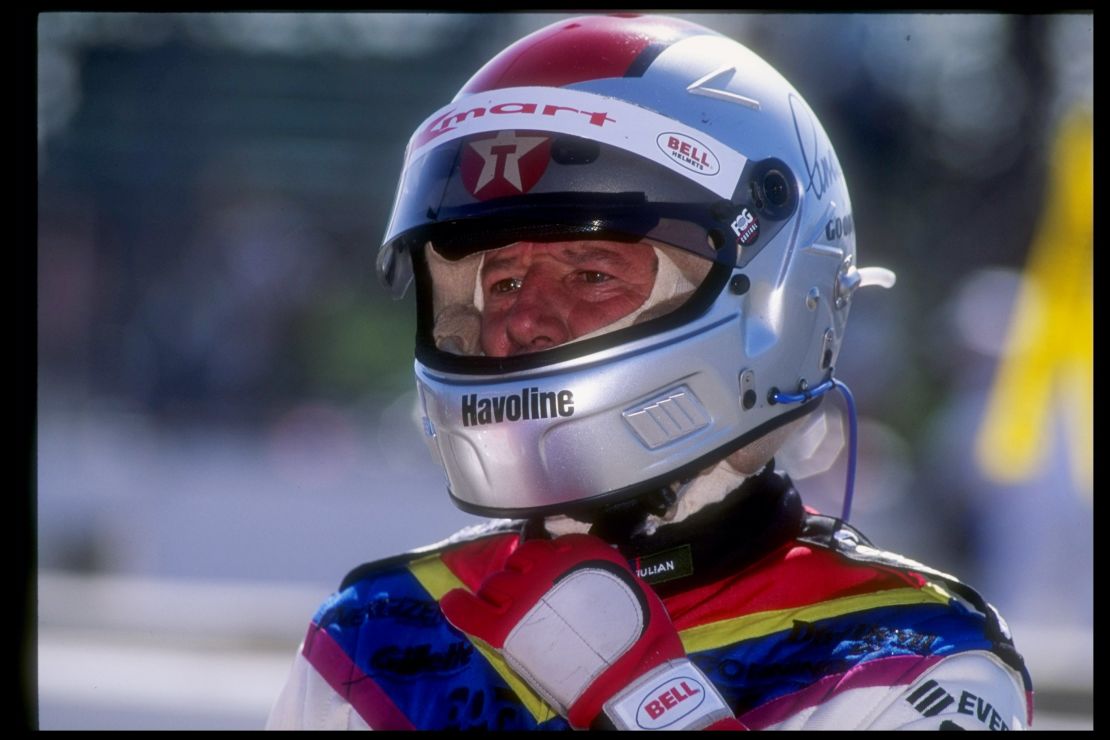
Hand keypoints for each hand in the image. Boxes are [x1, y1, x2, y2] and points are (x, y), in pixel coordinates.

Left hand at [440, 534, 743, 729]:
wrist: (629, 681)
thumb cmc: (642, 641)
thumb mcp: (631, 589)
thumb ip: (603, 575)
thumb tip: (589, 579)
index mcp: (581, 554)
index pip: (552, 546)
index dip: (545, 560)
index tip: (544, 570)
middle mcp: (547, 566)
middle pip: (519, 561)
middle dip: (520, 575)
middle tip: (524, 594)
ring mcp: (522, 596)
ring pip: (494, 583)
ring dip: (495, 593)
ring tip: (498, 606)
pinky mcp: (504, 628)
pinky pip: (470, 611)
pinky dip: (457, 606)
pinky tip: (452, 602)